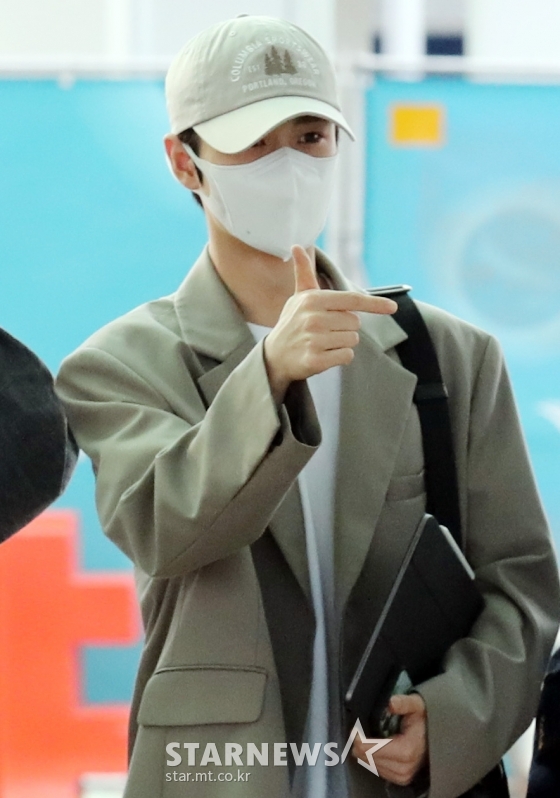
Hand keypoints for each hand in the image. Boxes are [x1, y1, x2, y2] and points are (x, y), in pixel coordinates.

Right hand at [263, 245, 396, 402]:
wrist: (274, 357)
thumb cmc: (292, 324)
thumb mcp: (298, 298)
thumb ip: (304, 273)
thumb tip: (296, 246)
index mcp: (313, 299)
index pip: (351, 299)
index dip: (374, 303)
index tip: (393, 307)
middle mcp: (313, 318)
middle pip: (355, 323)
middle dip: (345, 328)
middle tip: (325, 331)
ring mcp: (313, 340)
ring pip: (352, 341)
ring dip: (342, 344)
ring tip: (322, 343)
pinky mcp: (314, 360)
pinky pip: (346, 357)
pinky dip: (339, 358)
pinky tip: (322, 356)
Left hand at [352, 694, 427, 785]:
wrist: (433, 735)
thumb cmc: (423, 720)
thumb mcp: (416, 705)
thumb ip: (403, 703)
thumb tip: (391, 703)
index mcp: (407, 750)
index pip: (373, 750)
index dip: (359, 739)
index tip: (354, 728)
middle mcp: (405, 767)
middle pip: (369, 758)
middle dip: (360, 744)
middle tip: (356, 731)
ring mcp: (402, 775)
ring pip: (370, 765)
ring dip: (364, 752)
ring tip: (363, 737)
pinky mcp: (400, 778)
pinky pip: (376, 769)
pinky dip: (371, 758)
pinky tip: (372, 747)